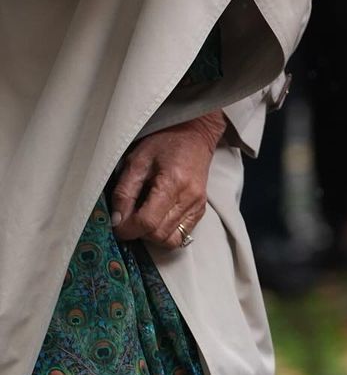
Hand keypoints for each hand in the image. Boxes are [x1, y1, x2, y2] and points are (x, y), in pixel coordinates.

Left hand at [110, 110, 225, 249]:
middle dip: (139, 232)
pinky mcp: (201, 210)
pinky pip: (181, 235)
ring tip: (145, 217)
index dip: (127, 228)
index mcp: (173, 182)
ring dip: (152, 235)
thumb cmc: (165, 142)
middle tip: (130, 216)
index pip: (147, 222)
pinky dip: (165, 233)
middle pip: (157, 234)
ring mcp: (198, 205)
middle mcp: (189, 197)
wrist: (195, 135)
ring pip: (169, 240)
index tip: (118, 223)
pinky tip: (159, 217)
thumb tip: (117, 220)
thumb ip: (124, 191)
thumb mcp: (137, 160)